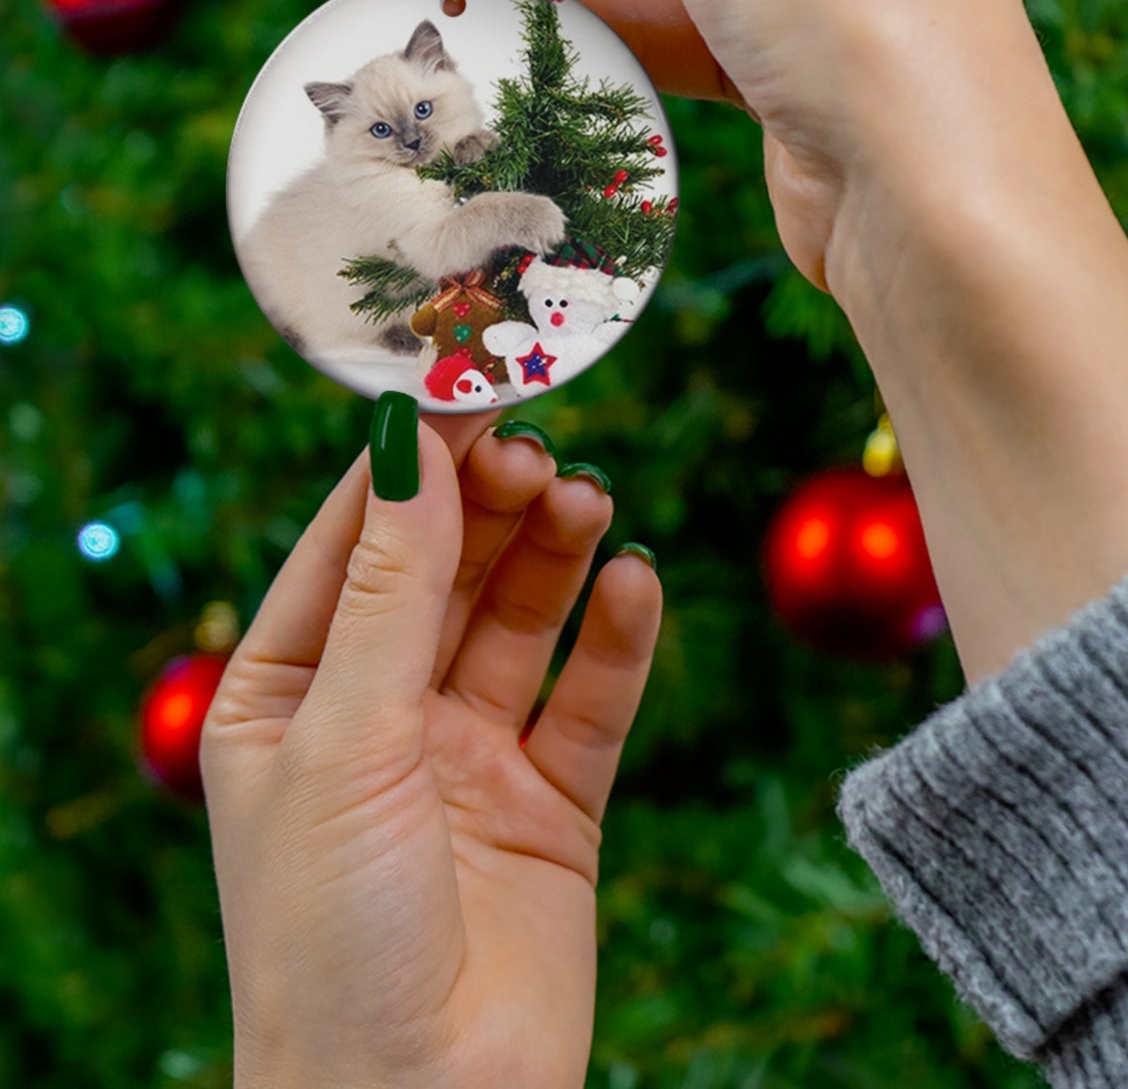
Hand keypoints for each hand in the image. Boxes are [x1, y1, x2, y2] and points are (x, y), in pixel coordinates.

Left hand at [202, 411, 661, 1087]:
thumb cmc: (331, 937)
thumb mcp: (346, 739)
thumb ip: (391, 590)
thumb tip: (411, 445)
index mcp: (289, 696)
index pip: (353, 545)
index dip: (411, 468)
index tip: (469, 393)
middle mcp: (380, 716)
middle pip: (447, 571)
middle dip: (491, 507)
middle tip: (541, 453)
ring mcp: (469, 757)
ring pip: (522, 621)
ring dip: (555, 556)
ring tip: (589, 502)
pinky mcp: (553, 803)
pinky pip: (591, 699)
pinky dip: (617, 638)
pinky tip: (635, 584)